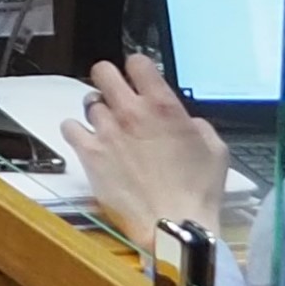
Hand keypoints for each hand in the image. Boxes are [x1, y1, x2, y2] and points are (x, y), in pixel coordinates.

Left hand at [71, 57, 228, 251]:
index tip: (139, 80)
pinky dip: (76, 131)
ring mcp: (106, 131)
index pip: (137, 62)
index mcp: (163, 106)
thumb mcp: (215, 150)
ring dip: (98, 110)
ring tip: (108, 126)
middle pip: (103, 71)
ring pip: (88, 101)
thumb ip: (196, 125)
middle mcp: (131, 111)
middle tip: (117, 96)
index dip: (137, 68)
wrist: (174, 223)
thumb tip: (184, 121)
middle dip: (109, 80)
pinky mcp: (89, 153)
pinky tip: (88, 141)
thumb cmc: (199, 190)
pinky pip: (69, 127)